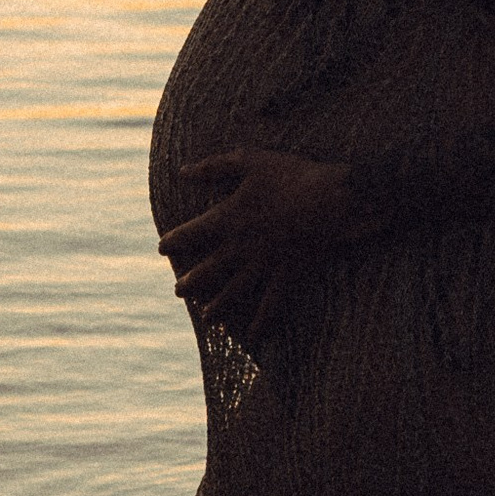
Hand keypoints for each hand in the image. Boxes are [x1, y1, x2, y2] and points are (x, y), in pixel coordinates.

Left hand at [157, 148, 364, 338]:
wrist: (331, 198)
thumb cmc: (291, 174)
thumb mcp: (248, 160)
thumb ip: (213, 166)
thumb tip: (182, 171)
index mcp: (228, 217)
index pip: (191, 233)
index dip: (174, 241)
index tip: (162, 249)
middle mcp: (240, 246)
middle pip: (207, 270)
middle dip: (191, 282)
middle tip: (178, 291)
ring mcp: (264, 264)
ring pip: (233, 292)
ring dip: (217, 306)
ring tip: (206, 317)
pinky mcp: (287, 275)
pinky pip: (270, 305)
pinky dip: (260, 322)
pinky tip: (252, 336)